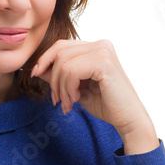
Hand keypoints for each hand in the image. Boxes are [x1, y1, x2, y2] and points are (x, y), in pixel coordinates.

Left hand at [30, 39, 151, 136]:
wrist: (128, 120)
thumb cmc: (107, 105)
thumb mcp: (76, 88)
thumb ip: (59, 76)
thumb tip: (37, 68)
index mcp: (96, 47)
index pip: (62, 45)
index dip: (45, 59)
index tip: (35, 75)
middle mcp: (101, 44)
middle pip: (60, 52)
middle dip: (52, 78)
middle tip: (57, 100)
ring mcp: (103, 51)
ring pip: (63, 63)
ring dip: (60, 87)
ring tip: (68, 103)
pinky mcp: (103, 62)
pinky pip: (71, 71)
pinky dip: (68, 88)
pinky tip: (76, 99)